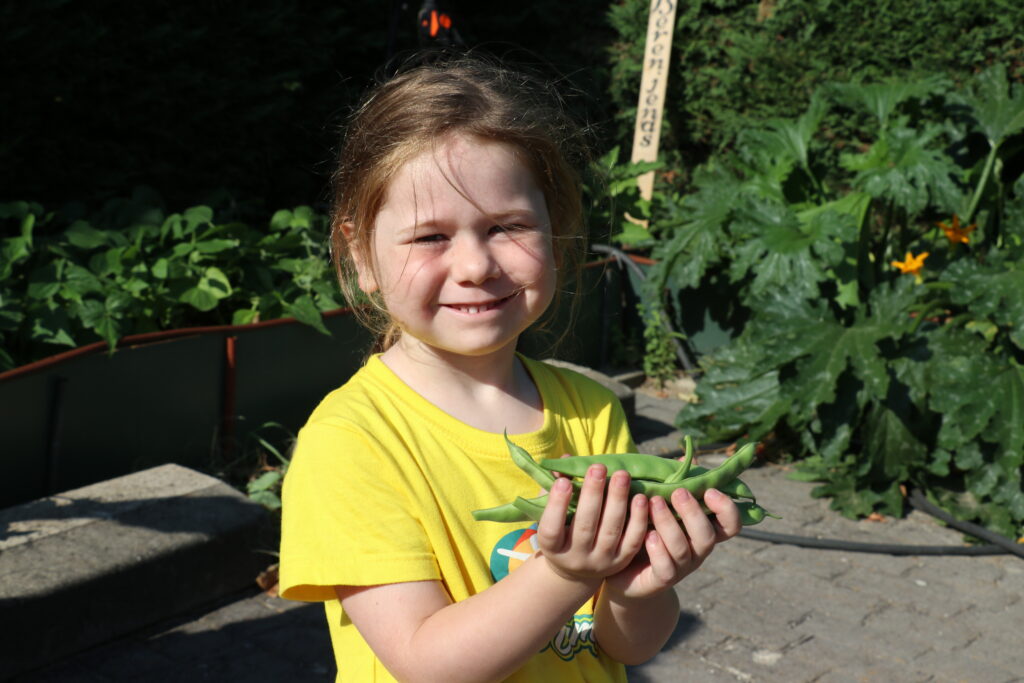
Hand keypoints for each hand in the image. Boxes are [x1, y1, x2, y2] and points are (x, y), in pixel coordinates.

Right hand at [536, 464, 648, 584]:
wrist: (577, 569)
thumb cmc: (562, 529)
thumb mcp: (552, 513)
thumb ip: (557, 488)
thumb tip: (566, 459)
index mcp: (552, 547)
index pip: (551, 528)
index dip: (557, 505)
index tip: (564, 481)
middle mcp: (575, 558)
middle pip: (584, 527)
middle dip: (592, 495)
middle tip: (598, 467)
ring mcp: (600, 562)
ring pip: (611, 531)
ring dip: (618, 501)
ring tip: (622, 475)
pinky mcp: (621, 562)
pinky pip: (632, 540)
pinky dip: (638, 519)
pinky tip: (641, 497)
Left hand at [603, 487, 740, 600]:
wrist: (624, 569)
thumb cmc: (647, 528)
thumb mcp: (660, 505)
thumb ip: (673, 484)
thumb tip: (684, 458)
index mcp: (702, 530)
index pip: (731, 525)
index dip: (727, 509)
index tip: (710, 490)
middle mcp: (696, 550)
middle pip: (707, 536)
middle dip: (693, 512)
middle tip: (678, 492)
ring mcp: (681, 567)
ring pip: (682, 549)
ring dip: (669, 523)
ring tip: (653, 502)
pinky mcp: (661, 579)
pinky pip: (666, 568)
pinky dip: (658, 550)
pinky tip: (647, 534)